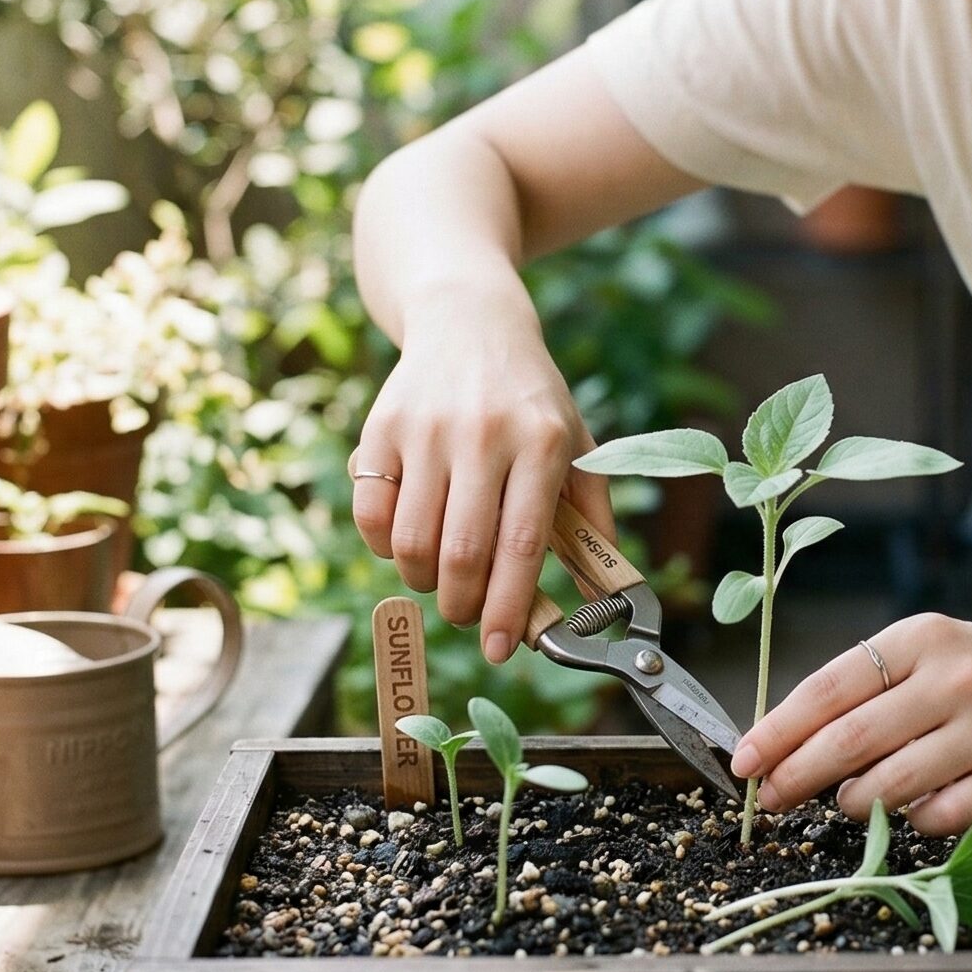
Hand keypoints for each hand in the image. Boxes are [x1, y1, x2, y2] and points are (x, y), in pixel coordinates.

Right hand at [350, 284, 615, 663]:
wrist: (469, 322)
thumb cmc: (531, 398)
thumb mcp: (576, 443)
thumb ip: (592, 518)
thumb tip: (600, 595)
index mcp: (540, 441)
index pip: (522, 543)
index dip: (511, 606)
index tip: (504, 649)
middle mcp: (482, 434)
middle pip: (462, 553)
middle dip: (465, 606)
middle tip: (472, 615)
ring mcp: (426, 430)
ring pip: (412, 543)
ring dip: (425, 582)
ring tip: (443, 577)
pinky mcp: (381, 429)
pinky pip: (371, 515)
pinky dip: (386, 547)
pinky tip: (408, 541)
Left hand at [728, 613, 971, 835]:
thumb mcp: (924, 653)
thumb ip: (862, 688)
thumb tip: (780, 742)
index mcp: (923, 638)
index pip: (830, 687)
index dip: (778, 729)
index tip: (744, 759)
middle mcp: (957, 679)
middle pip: (851, 742)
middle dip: (796, 776)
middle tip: (768, 798)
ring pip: (890, 788)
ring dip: (853, 804)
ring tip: (850, 798)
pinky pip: (936, 819)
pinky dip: (909, 823)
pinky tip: (909, 808)